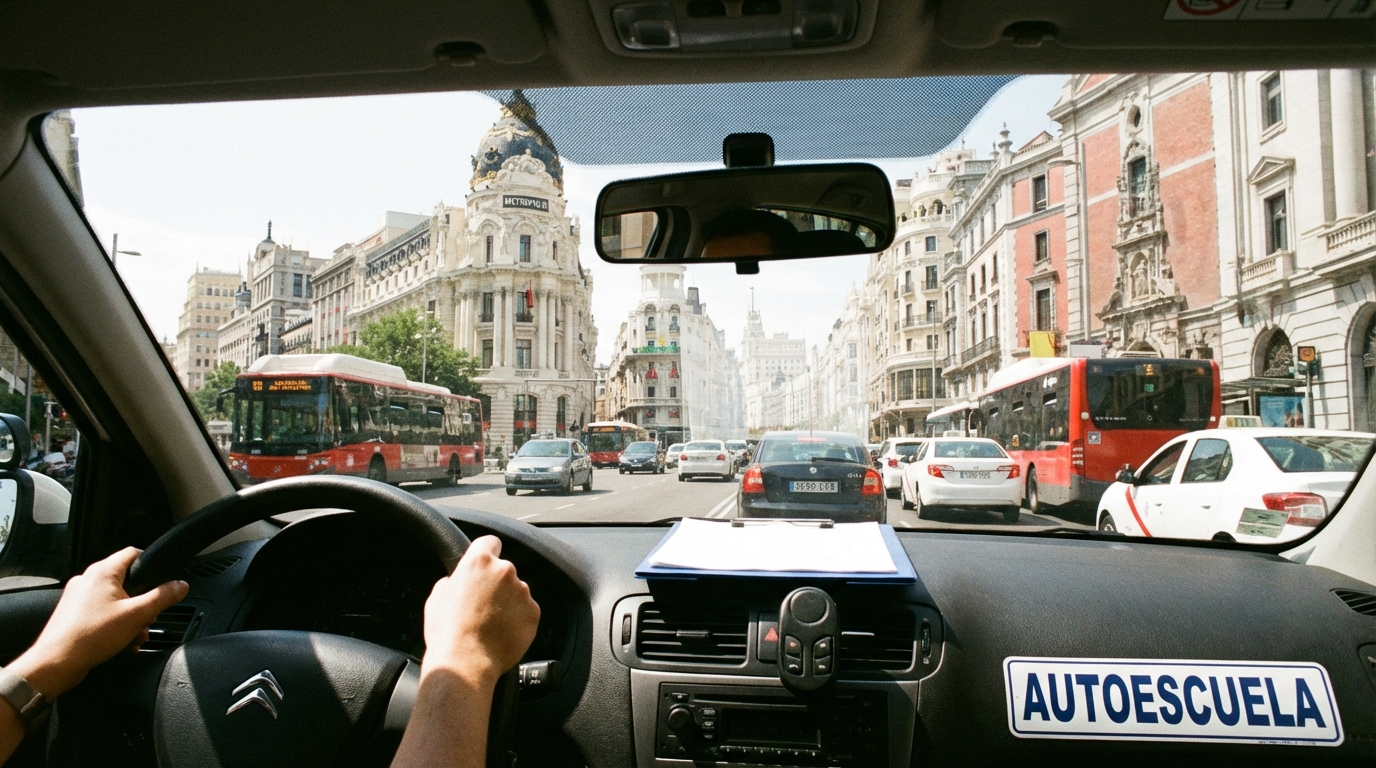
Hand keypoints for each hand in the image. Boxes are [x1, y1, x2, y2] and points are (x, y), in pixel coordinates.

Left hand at [8, 547, 187, 696]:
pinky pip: (102, 613)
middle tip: (148, 617)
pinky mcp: (74, 615)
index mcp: (102, 572)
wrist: (57, 663)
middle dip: (142, 602)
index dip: (152, 564)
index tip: (163, 578)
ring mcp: (78, 598)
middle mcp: (88, 580)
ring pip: (115, 600)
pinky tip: (122, 642)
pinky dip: (115, 624)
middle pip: (127, 581)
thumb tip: (180, 585)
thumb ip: (163, 597)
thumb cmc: (90, 636)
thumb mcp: (138, 614)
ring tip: (135, 635)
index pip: (134, 553)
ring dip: (131, 617)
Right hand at [420, 536, 539, 687]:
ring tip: (490, 624)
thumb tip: (459, 580)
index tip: (486, 563)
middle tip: (482, 605)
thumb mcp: (437, 596)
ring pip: (516, 591)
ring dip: (508, 602)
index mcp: (479, 562)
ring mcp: (522, 592)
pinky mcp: (533, 612)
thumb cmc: (447, 631)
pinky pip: (526, 610)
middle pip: (504, 570)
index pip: (491, 542)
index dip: (487, 552)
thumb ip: (454, 579)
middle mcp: (505, 571)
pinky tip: (501, 632)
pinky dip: (517, 619)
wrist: (466, 662)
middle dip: (496, 584)